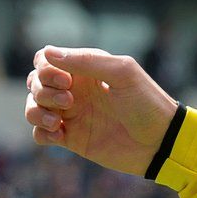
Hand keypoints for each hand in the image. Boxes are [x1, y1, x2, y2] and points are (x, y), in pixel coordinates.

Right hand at [23, 46, 179, 177]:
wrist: (163, 143)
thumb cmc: (148, 104)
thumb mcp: (123, 73)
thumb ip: (87, 61)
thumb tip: (47, 54)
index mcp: (85, 71)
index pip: (45, 60)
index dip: (45, 68)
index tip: (66, 80)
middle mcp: (75, 91)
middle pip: (35, 83)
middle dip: (42, 90)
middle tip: (69, 101)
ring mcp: (72, 115)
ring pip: (33, 107)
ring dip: (35, 110)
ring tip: (56, 121)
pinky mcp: (73, 139)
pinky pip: (41, 135)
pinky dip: (41, 133)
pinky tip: (59, 135)